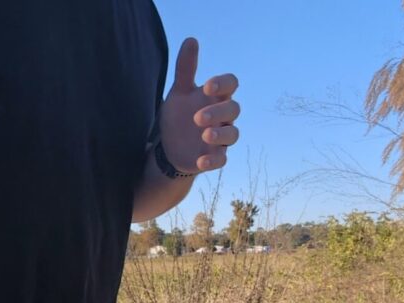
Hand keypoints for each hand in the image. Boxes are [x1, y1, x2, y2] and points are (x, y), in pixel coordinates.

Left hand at [159, 37, 239, 173]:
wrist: (170, 146)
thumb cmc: (180, 114)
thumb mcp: (179, 92)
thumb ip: (186, 69)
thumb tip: (191, 39)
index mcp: (215, 97)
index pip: (231, 84)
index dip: (223, 84)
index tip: (207, 87)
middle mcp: (223, 116)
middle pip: (233, 109)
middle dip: (218, 111)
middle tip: (197, 117)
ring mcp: (221, 137)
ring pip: (233, 134)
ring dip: (220, 134)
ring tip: (204, 135)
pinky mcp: (215, 157)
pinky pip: (222, 160)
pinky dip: (213, 161)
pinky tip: (201, 162)